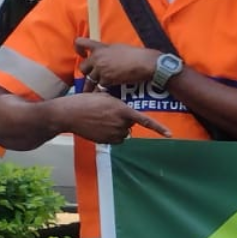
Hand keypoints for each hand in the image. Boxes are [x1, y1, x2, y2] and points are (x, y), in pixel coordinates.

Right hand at [52, 91, 172, 142]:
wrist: (67, 114)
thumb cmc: (84, 102)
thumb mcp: (104, 97)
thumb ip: (119, 105)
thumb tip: (125, 114)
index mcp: (122, 110)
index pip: (144, 120)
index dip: (158, 128)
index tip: (169, 135)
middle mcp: (121, 123)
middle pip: (130, 124)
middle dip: (123, 119)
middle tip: (106, 113)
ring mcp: (114, 133)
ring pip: (123, 133)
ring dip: (116, 128)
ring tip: (100, 120)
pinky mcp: (107, 141)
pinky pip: (116, 140)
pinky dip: (111, 135)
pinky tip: (98, 127)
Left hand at [75, 39, 162, 90]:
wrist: (145, 63)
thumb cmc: (137, 54)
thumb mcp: (119, 48)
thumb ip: (108, 51)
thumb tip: (107, 54)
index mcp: (100, 47)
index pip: (80, 43)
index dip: (78, 49)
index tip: (82, 55)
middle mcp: (97, 57)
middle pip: (82, 67)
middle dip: (87, 73)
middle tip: (92, 76)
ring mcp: (101, 69)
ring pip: (89, 79)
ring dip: (92, 85)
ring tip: (93, 90)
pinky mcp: (107, 80)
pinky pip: (99, 87)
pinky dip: (101, 90)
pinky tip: (104, 93)